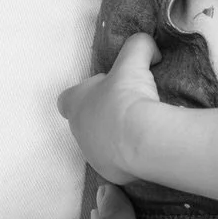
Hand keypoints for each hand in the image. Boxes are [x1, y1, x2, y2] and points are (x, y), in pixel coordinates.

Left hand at [59, 34, 159, 184]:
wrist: (141, 138)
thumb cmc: (127, 96)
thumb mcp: (133, 60)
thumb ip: (138, 46)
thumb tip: (149, 46)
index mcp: (74, 104)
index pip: (68, 98)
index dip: (86, 92)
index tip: (107, 89)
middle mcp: (78, 132)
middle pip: (86, 121)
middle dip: (104, 116)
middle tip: (130, 109)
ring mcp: (92, 155)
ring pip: (102, 144)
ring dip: (117, 138)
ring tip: (141, 129)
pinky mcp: (110, 173)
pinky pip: (119, 162)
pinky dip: (130, 155)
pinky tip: (147, 146)